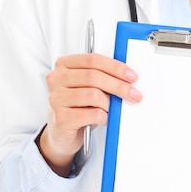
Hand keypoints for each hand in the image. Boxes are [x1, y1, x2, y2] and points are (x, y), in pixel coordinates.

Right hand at [38, 53, 142, 175]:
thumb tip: (127, 79)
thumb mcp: (87, 87)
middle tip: (134, 94)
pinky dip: (104, 117)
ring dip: (111, 104)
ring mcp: (56, 98)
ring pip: (94, 95)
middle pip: (94, 77)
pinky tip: (105, 119)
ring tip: (115, 109)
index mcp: (63, 65)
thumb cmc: (77, 106)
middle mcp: (56, 79)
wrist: (61, 131)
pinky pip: (92, 114)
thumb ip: (102, 78)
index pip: (93, 60)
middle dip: (119, 86)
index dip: (115, 67)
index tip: (132, 76)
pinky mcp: (61, 118)